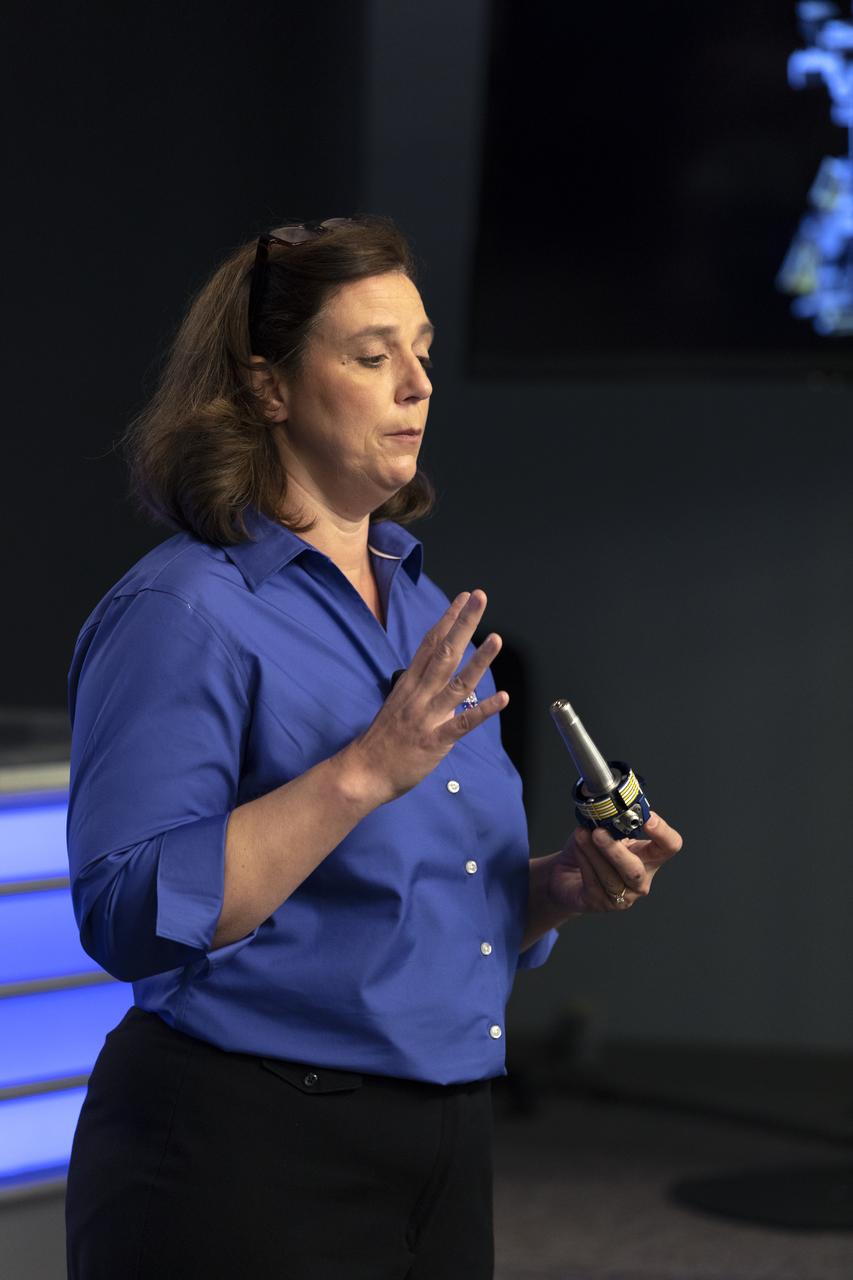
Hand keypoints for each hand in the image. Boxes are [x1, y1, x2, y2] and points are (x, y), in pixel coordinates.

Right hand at [344, 590, 507, 804]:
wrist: (363, 772)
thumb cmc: (382, 740)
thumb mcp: (397, 705)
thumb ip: (419, 690)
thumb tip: (441, 682)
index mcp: (409, 684)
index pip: (430, 644)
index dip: (448, 619)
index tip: (462, 598)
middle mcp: (419, 694)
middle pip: (444, 652)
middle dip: (463, 623)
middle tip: (479, 597)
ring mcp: (427, 716)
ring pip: (456, 683)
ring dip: (478, 660)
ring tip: (496, 639)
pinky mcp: (435, 740)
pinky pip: (462, 723)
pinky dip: (483, 711)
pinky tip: (502, 698)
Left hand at [547, 811, 682, 915]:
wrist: (566, 873)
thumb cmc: (590, 850)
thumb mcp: (605, 831)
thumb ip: (611, 820)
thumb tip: (607, 805)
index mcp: (648, 857)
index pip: (669, 846)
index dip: (663, 833)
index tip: (648, 818)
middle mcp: (640, 880)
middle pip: (636, 871)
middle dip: (616, 851)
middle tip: (599, 832)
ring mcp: (622, 896)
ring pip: (611, 877)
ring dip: (594, 853)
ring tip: (582, 834)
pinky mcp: (600, 903)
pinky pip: (593, 883)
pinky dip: (584, 861)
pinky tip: (578, 847)